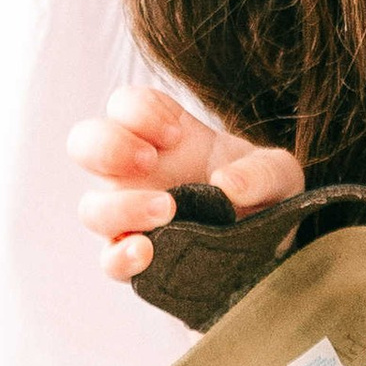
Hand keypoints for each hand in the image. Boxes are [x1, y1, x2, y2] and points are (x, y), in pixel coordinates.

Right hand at [67, 83, 302, 284]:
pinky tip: (147, 252)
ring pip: (92, 208)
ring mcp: (131, 217)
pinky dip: (121, 256)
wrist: (271, 247)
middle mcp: (137, 173)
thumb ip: (263, 171)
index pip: (125, 106)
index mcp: (163, 136)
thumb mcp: (279, 175)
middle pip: (85, 145)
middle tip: (150, 159)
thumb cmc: (264, 196)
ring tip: (168, 209)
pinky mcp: (137, 259)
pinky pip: (109, 259)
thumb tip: (229, 185)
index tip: (176, 135)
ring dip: (122, 206)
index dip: (141, 112)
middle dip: (108, 146)